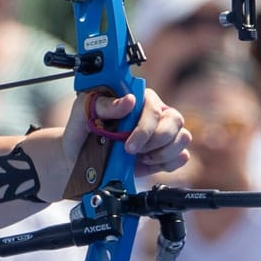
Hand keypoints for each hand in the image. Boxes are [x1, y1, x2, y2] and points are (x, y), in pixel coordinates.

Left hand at [64, 88, 191, 175]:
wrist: (78, 159)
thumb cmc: (82, 131)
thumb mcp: (83, 113)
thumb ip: (103, 104)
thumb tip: (129, 101)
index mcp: (137, 98)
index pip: (153, 106)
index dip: (144, 127)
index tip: (128, 144)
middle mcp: (154, 113)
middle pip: (174, 120)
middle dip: (154, 141)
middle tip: (131, 151)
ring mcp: (162, 133)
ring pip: (182, 137)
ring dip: (163, 152)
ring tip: (140, 157)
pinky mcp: (165, 152)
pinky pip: (182, 156)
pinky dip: (168, 163)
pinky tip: (148, 163)